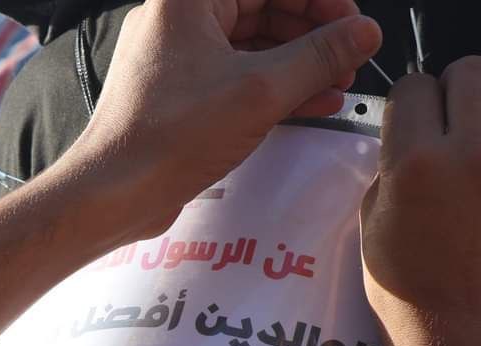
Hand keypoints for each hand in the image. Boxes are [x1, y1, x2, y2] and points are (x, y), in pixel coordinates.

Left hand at [60, 0, 381, 241]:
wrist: (117, 191)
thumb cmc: (166, 138)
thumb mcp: (260, 92)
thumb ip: (318, 58)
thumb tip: (362, 33)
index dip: (321, 2)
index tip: (354, 25)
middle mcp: (179, 18)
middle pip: (263, 8)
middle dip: (313, 33)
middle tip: (349, 57)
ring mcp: (179, 57)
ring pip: (253, 44)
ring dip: (299, 64)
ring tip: (337, 83)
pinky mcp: (182, 94)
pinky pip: (238, 76)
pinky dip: (274, 88)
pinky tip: (310, 103)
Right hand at [361, 58, 480, 345]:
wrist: (472, 345)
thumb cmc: (412, 297)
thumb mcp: (372, 231)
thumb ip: (389, 170)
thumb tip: (410, 134)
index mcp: (416, 164)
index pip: (415, 85)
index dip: (411, 106)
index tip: (414, 127)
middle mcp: (473, 155)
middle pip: (475, 71)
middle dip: (457, 92)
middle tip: (452, 126)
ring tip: (479, 175)